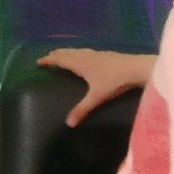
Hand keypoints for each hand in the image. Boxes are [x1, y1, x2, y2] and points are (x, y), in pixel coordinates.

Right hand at [36, 48, 151, 125]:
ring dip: (66, 52)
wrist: (135, 68)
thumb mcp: (97, 97)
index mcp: (79, 63)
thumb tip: (68, 123)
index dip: (48, 60)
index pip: (59, 59)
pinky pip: (83, 51)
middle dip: (55, 54)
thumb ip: (82, 109)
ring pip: (75, 50)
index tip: (38, 62)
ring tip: (61, 55)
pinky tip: (82, 57)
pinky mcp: (103, 54)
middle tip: (47, 58)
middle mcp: (84, 55)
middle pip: (66, 52)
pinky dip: (76, 52)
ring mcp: (95, 53)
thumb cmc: (114, 81)